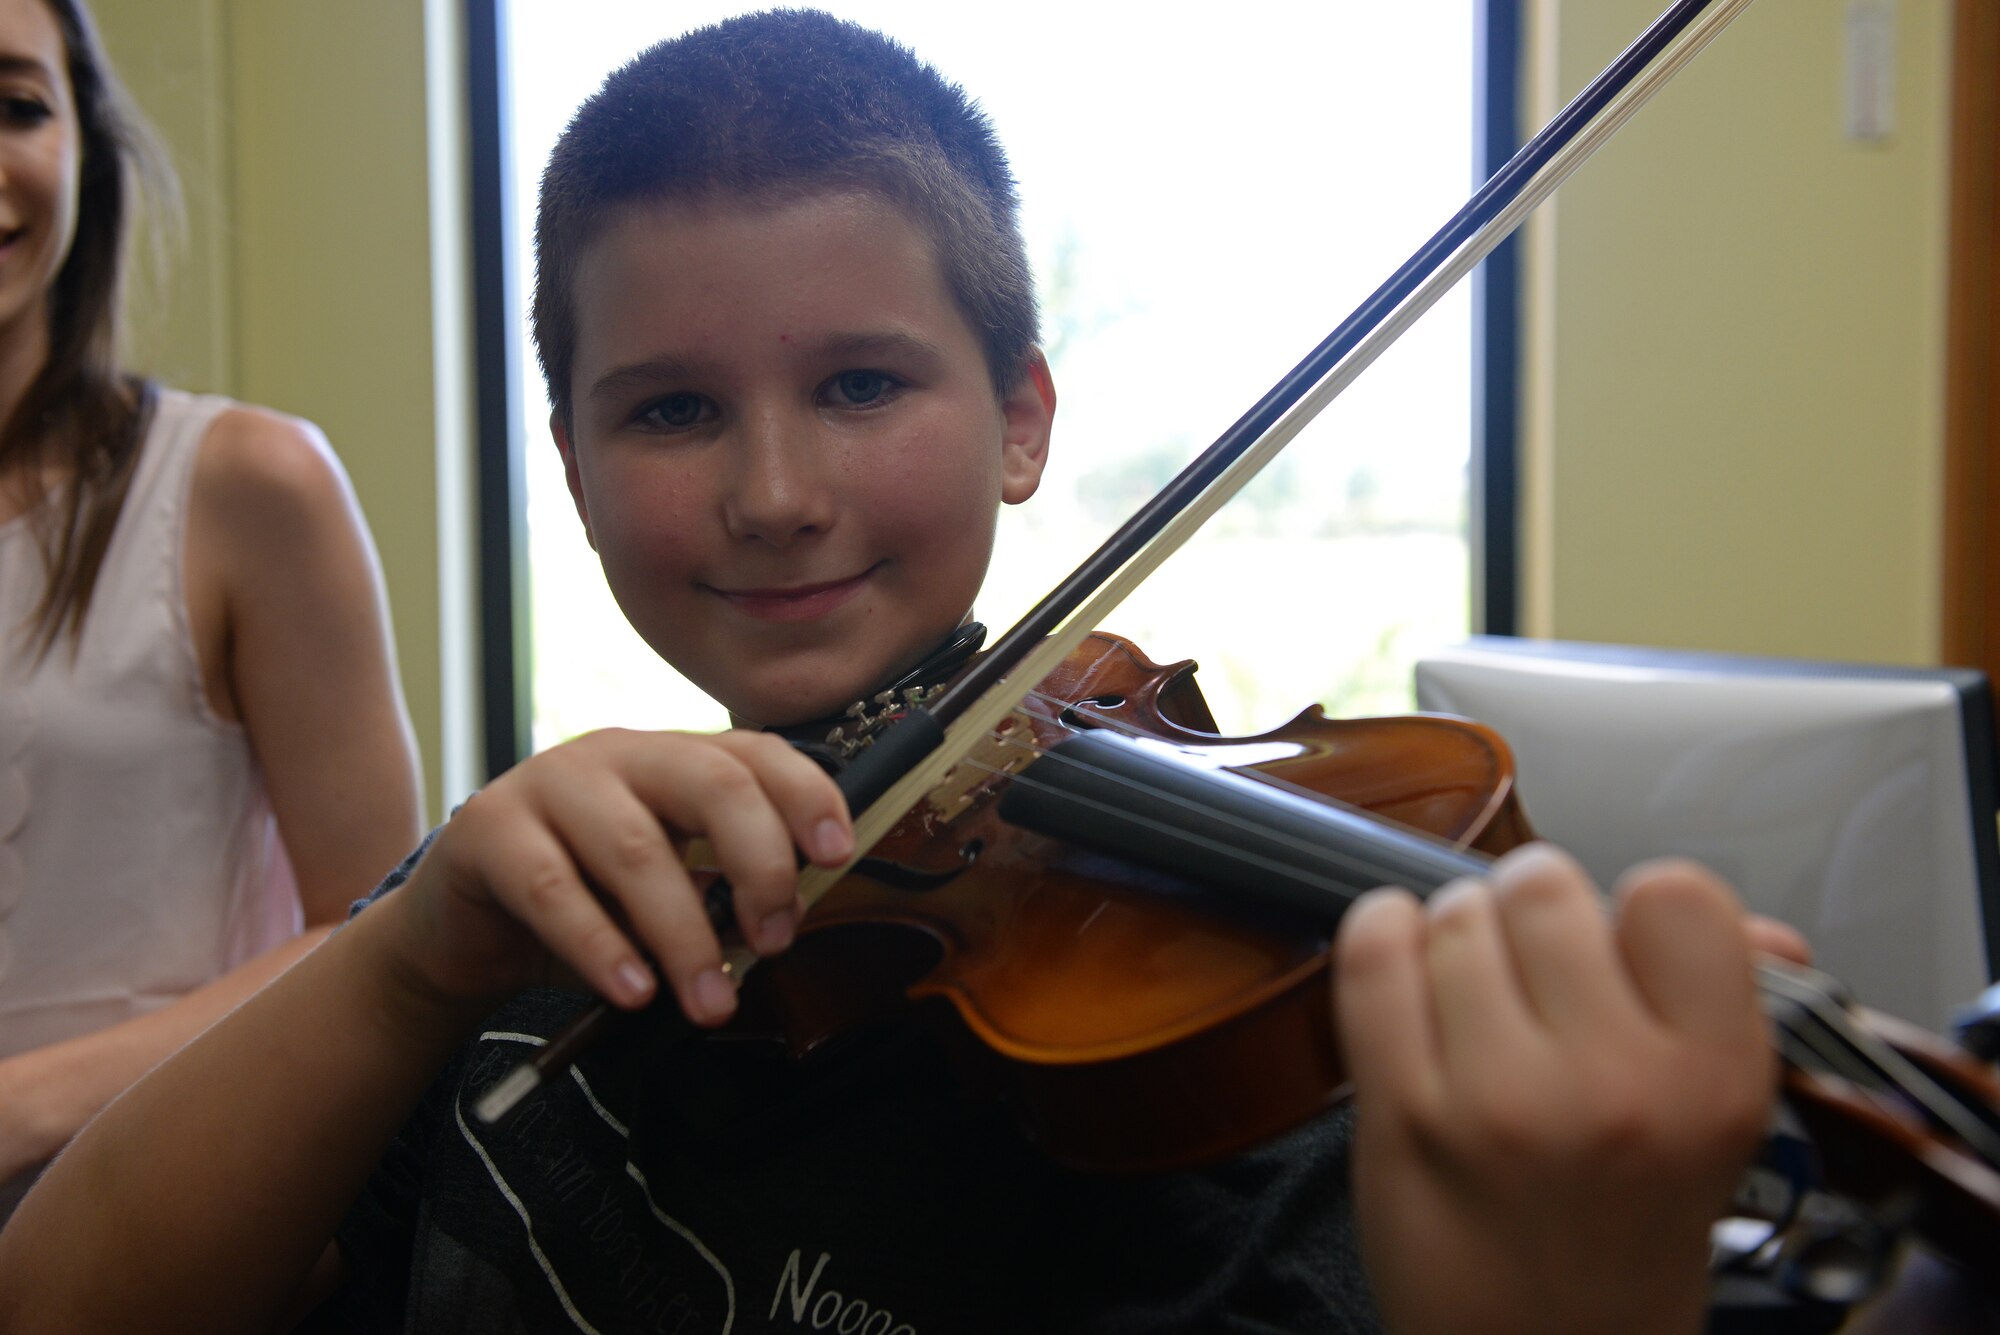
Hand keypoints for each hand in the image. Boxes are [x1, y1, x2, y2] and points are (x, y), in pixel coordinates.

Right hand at [366, 728, 851, 1026]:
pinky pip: (551, 888)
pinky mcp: (487, 828)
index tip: (839, 854)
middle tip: (777, 939)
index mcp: (673, 760)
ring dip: (684, 934)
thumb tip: (783, 925)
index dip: (806, 794)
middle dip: (760, 862)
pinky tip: (632, 991)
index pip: (755, 754)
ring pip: (637, 847)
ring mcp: (549, 783)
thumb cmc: (584, 909)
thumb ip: (719, 896)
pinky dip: (601, 946)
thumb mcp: (664, 896)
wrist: (464, 932)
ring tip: (710, 1001)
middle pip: (711, 782)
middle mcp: (619, 755)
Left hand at [1334, 845, 1773, 1334]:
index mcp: (1714, 1077)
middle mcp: (1613, 1083)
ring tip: (1477, 1003)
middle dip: (1533, 914)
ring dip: (1458, 939)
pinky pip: (1372, 954)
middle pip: (1544, 886)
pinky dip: (1382, 938)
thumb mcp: (1717, 1131)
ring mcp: (1500, 1097)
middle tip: (1534, 974)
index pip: (1675, 893)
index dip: (1635, 907)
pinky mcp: (1402, 1112)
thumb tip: (1757, 927)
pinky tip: (1406, 973)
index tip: (1619, 944)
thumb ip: (1732, 1010)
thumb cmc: (1623, 1233)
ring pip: (1456, 915)